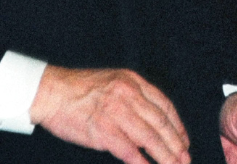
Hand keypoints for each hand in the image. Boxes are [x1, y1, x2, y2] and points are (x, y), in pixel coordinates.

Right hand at [29, 65, 190, 163]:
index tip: (184, 141)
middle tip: (185, 158)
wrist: (51, 91)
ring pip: (150, 138)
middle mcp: (128, 95)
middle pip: (161, 123)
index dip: (178, 126)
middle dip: (176, 144)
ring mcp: (116, 112)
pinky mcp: (103, 130)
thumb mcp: (114, 81)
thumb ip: (134, 97)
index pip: (165, 106)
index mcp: (133, 82)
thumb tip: (153, 121)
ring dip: (165, 156)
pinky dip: (141, 163)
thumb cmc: (79, 89)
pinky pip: (129, 150)